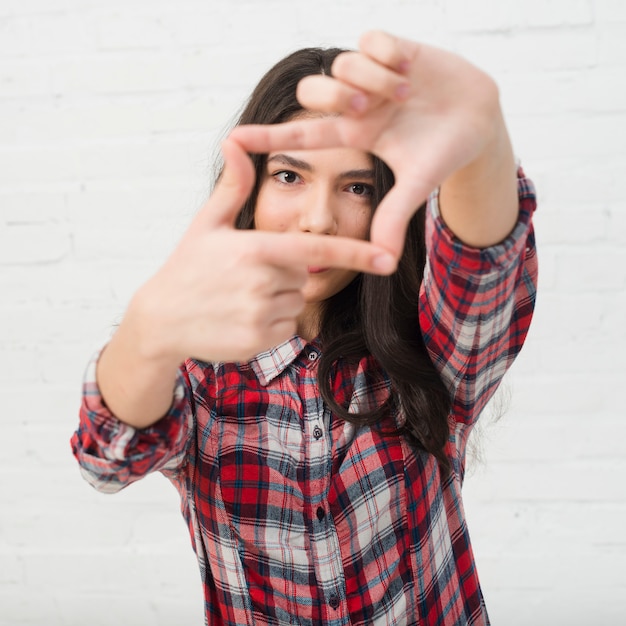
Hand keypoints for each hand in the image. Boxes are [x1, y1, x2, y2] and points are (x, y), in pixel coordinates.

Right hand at [131, 138, 395, 364]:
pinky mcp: (257, 342)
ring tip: (239, 297)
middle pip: (304, 276)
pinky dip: (271, 322)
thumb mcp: (207, 223)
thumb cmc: (186, 266)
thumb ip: (233, 186)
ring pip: (296, 302)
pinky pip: (286, 327)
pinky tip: (240, 317)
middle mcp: (261, 284)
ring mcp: (259, 316)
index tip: (387, 259)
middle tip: (245, 275)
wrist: (160, 320)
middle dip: (285, 272)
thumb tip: (236, 142)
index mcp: (254, 250)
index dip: (354, 254)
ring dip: (278, 298)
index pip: (315, 252)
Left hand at [230, 30, 515, 257]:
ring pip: (341, 64)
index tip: (233, 140)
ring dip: (371, 79)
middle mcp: (357, 104)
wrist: (480, 121)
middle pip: (314, 92)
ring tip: (404, 93)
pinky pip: (370, 39)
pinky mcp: (394, 48)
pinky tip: (408, 68)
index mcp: (355, 136)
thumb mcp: (416, 186)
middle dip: (336, 98)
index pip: (302, 136)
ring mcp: (373, 76)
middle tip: (370, 110)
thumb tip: (383, 262)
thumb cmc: (442, 154)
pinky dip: (387, 53)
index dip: (268, 138)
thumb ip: (394, 217)